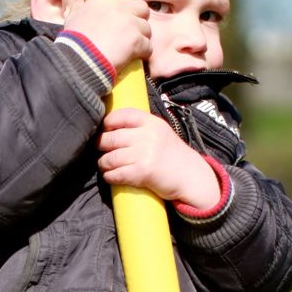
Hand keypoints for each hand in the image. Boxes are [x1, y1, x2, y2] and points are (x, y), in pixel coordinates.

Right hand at [63, 0, 150, 74]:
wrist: (79, 62)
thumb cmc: (73, 43)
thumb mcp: (72, 19)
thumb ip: (78, 7)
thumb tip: (82, 0)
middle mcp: (118, 8)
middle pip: (142, 7)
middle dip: (140, 18)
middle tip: (132, 30)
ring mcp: (129, 23)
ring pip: (147, 28)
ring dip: (141, 37)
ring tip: (130, 48)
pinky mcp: (136, 41)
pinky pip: (148, 46)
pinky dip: (143, 52)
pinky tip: (134, 57)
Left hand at [97, 106, 220, 206]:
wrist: (191, 176)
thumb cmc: (172, 155)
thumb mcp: (160, 133)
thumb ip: (141, 127)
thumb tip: (111, 127)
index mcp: (152, 123)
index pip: (123, 115)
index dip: (108, 122)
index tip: (105, 129)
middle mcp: (148, 136)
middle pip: (112, 138)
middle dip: (101, 145)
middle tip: (100, 150)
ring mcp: (145, 154)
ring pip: (111, 158)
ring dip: (103, 163)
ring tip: (104, 165)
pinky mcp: (143, 172)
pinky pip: (117, 174)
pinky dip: (109, 176)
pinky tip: (110, 176)